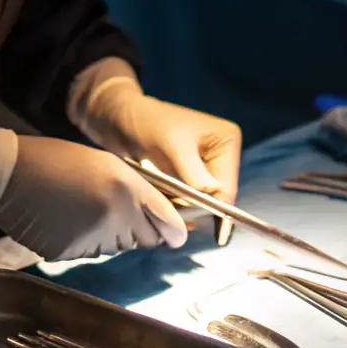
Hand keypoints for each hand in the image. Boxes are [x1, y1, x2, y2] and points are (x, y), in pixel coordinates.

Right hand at [0, 136, 187, 260]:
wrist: (7, 174)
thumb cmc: (59, 160)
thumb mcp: (109, 164)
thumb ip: (145, 194)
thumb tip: (175, 230)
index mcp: (124, 191)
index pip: (167, 226)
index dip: (170, 227)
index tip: (171, 229)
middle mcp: (112, 219)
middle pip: (143, 240)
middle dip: (137, 228)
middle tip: (112, 206)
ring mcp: (89, 240)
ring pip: (117, 247)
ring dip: (110, 234)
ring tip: (83, 208)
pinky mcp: (67, 254)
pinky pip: (89, 254)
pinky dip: (84, 241)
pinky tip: (66, 220)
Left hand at [71, 74, 241, 200]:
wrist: (118, 119)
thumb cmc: (146, 122)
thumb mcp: (171, 144)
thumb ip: (193, 172)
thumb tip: (214, 195)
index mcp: (227, 141)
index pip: (227, 186)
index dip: (216, 209)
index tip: (202, 228)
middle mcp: (221, 155)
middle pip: (217, 198)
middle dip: (195, 209)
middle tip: (171, 213)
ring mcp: (205, 167)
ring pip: (201, 203)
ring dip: (182, 208)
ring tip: (161, 203)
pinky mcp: (188, 177)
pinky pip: (187, 201)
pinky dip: (174, 204)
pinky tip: (159, 201)